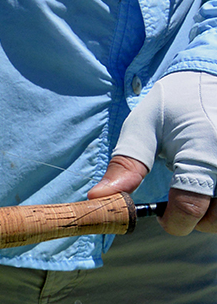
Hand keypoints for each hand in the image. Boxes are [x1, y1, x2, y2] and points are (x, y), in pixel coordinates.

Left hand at [88, 71, 216, 234]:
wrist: (203, 80)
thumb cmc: (169, 106)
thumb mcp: (141, 131)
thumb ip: (125, 167)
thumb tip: (99, 199)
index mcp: (201, 150)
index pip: (191, 205)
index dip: (174, 222)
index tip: (162, 217)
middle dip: (199, 222)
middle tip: (181, 208)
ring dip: (213, 211)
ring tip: (195, 195)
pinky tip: (209, 187)